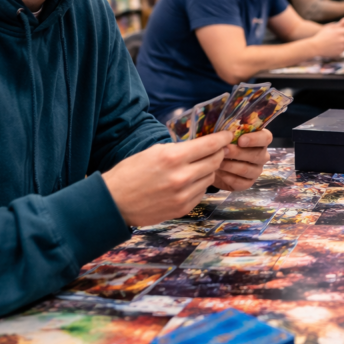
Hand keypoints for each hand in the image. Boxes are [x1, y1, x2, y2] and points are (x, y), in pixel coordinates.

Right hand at [103, 132, 230, 226]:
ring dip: (207, 170)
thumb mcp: (154, 152)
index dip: (222, 138)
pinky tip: (188, 182)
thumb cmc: (131, 173)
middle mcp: (181, 176)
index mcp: (173, 157)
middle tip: (217, 149)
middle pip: (215, 161)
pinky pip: (201, 193)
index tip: (228, 135)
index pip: (209, 145)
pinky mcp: (182, 208)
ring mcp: (183, 195)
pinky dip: (198, 185)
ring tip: (197, 167)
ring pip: (210, 177)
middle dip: (218, 153)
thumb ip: (180, 149)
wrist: (114, 202)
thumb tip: (202, 146)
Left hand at [214, 129, 271, 190]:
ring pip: (246, 169)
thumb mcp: (224, 133)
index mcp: (260, 139)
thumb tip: (223, 130)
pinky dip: (228, 177)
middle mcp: (262, 155)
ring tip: (217, 161)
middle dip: (238, 153)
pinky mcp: (248, 183)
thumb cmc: (222, 143)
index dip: (255, 139)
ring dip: (230, 165)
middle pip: (256, 155)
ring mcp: (256, 170)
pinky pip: (241, 182)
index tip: (240, 140)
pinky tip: (218, 172)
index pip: (266, 138)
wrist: (214, 161)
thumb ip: (227, 130)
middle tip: (223, 150)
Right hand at [310, 19, 343, 56]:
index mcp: (339, 32)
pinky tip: (335, 46)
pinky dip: (342, 48)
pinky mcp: (340, 52)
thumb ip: (338, 25)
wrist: (315, 47)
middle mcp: (342, 40)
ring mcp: (341, 47)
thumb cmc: (321, 36)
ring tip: (339, 41)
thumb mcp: (329, 28)